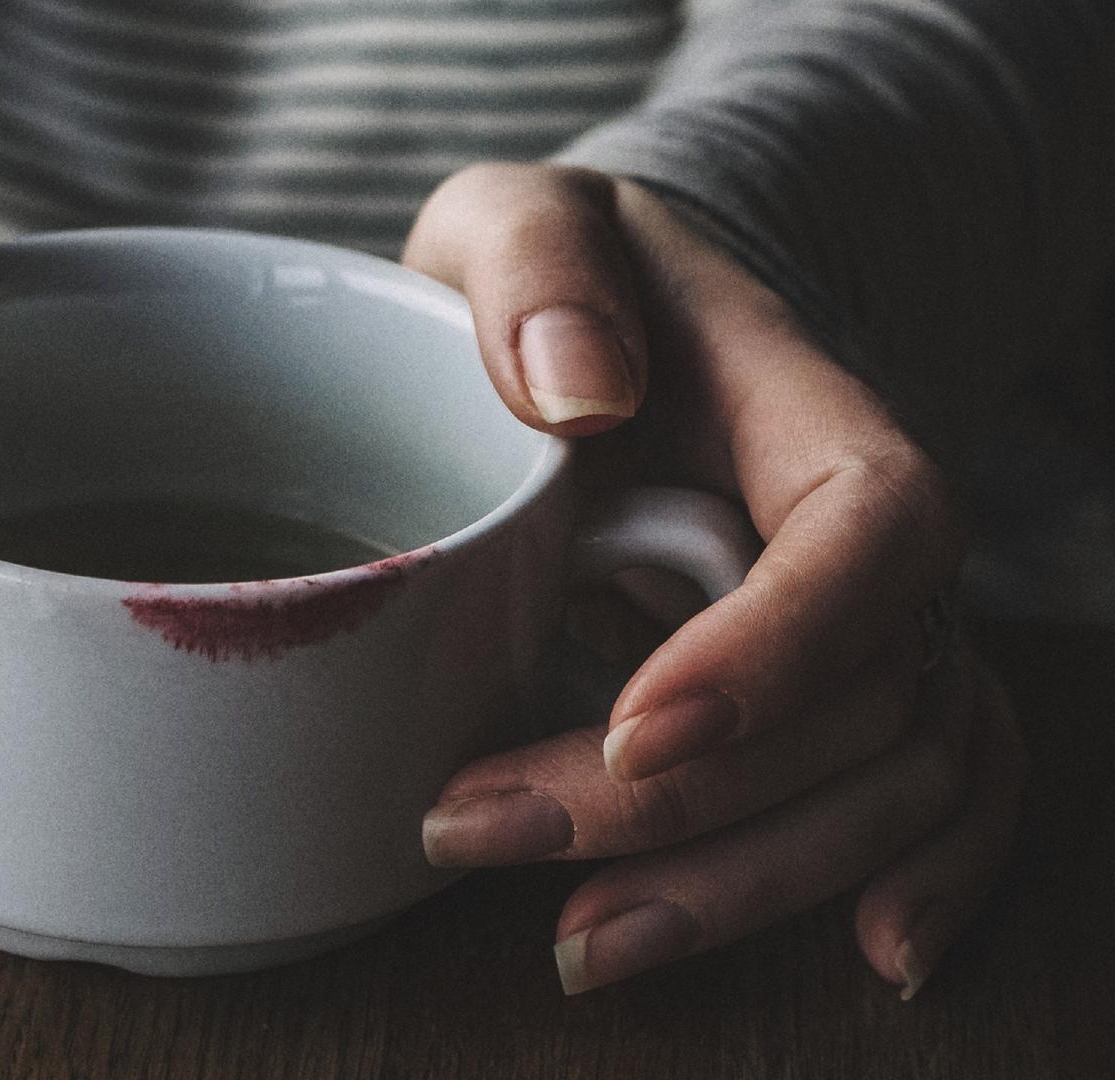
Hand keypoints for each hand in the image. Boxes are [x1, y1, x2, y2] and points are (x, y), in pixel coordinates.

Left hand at [403, 164, 1025, 996]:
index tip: (633, 730)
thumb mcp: (521, 219)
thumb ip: (538, 267)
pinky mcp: (844, 681)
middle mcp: (864, 533)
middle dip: (679, 805)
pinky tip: (868, 959)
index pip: (864, 530)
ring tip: (581, 946)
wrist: (630, 319)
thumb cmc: (568, 276)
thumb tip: (576, 391)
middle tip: (476, 830)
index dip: (779, 647)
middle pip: (858, 697)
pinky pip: (943, 786)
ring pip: (892, 780)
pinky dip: (925, 876)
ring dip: (750, 884)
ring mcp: (871, 617)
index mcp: (805, 407)